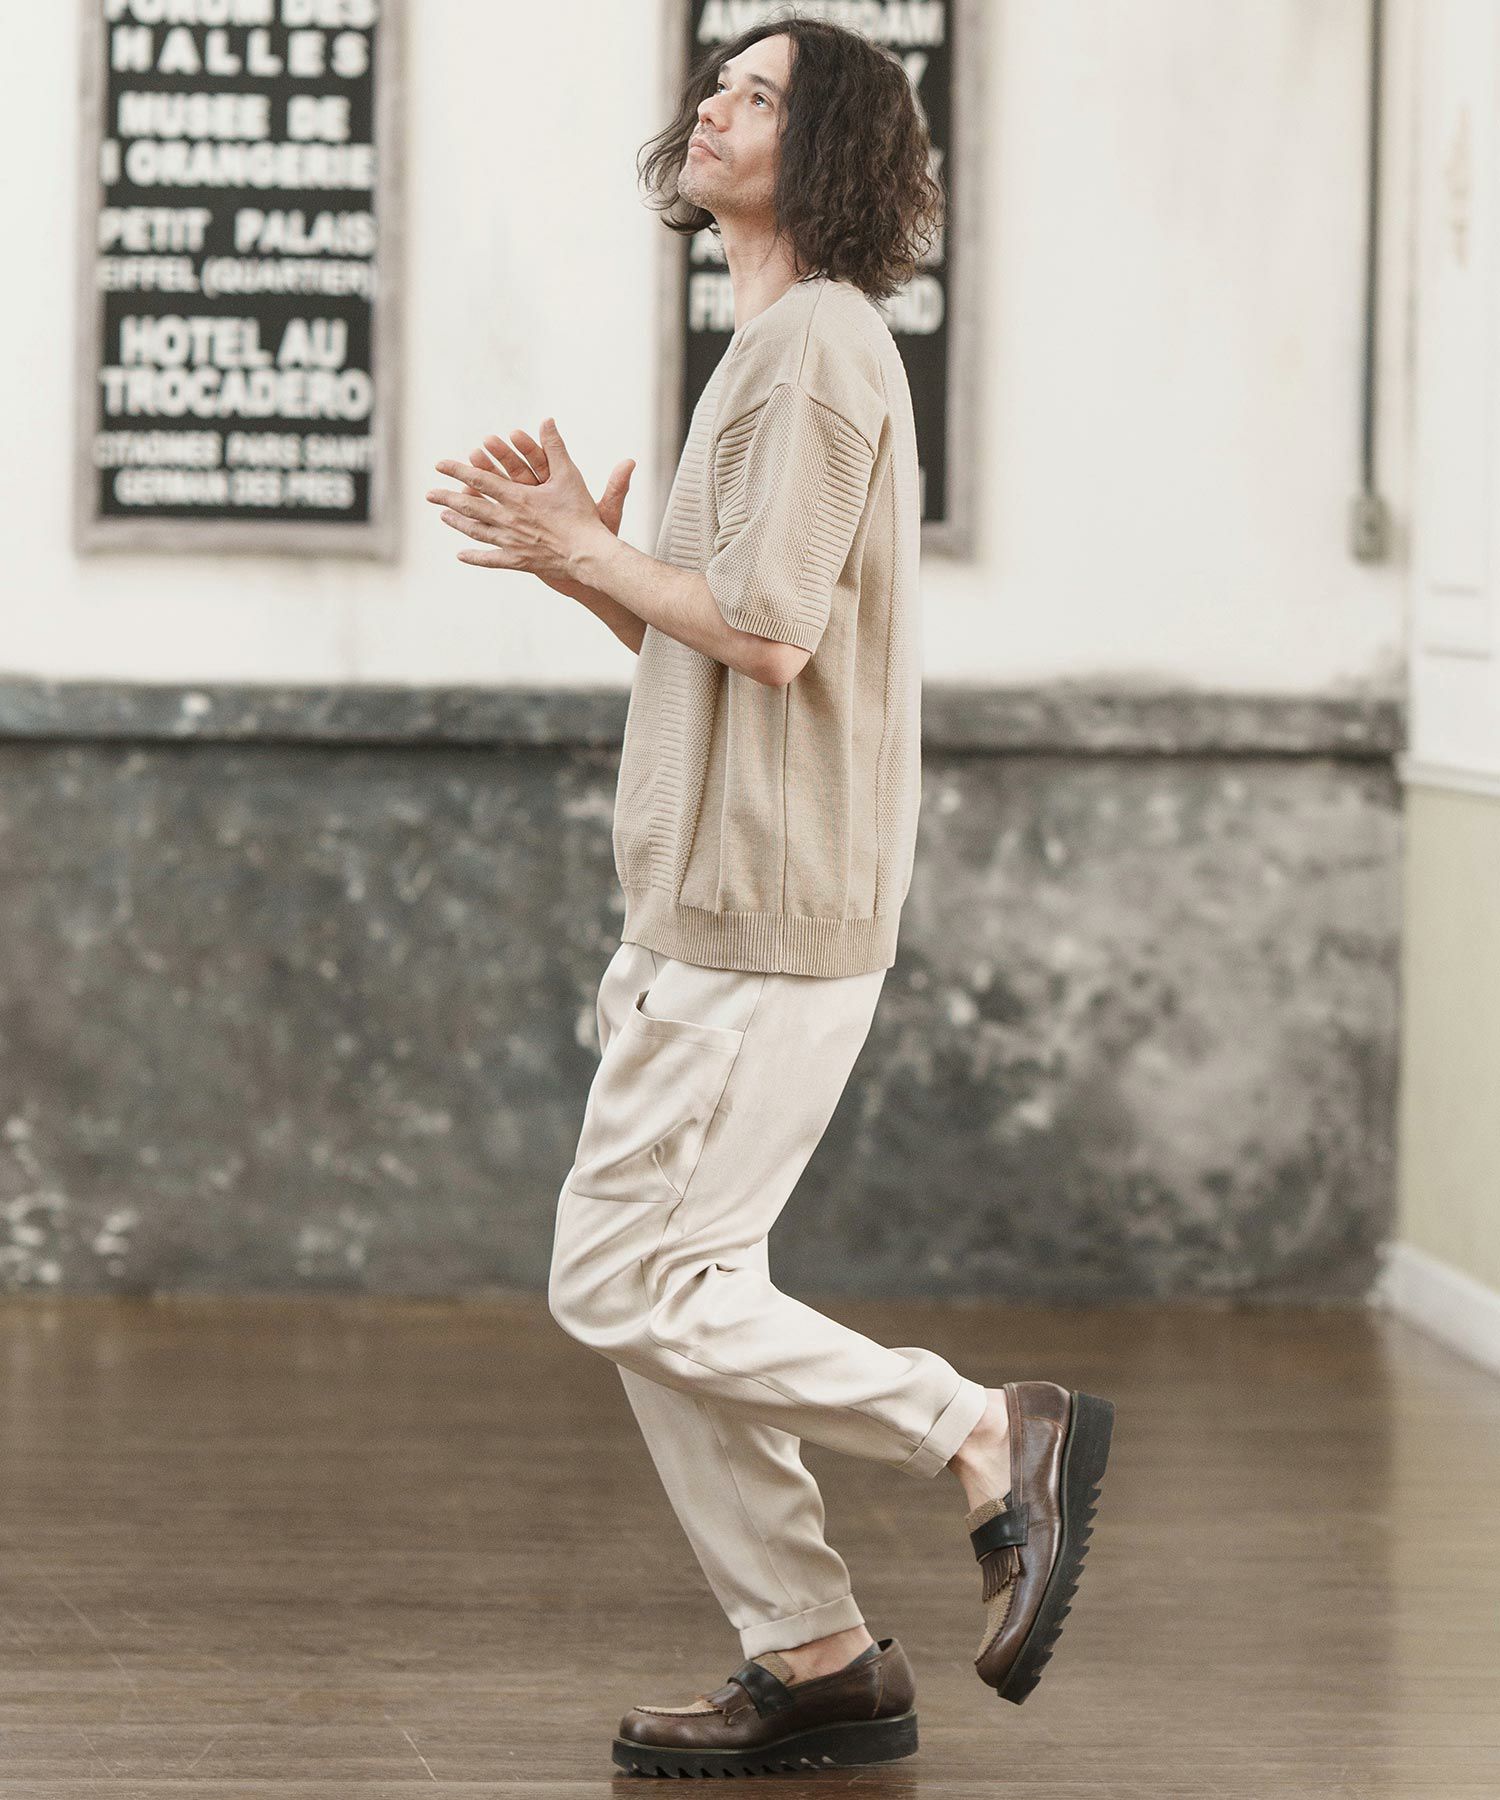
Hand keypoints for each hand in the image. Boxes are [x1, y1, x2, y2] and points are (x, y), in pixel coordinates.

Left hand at [426, 418, 633, 586]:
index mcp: (517, 497)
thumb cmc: (580, 513)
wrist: (587, 553)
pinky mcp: (518, 561)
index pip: (480, 480)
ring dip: (457, 523)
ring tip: (443, 516)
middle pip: (470, 506)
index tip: (438, 464)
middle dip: (447, 497)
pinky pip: (491, 559)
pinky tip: (460, 555)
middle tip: (429, 494)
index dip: (458, 470)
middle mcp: (508, 519)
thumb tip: (547, 420)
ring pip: (476, 531)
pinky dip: (474, 557)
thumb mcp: (569, 475)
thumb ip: (556, 447)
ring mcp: (511, 542)